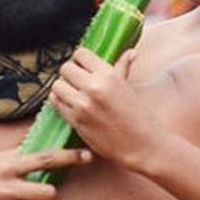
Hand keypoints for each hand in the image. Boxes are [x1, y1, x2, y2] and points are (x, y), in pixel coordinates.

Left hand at [49, 47, 163, 170]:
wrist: (143, 146)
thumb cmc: (141, 118)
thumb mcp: (130, 89)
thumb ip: (123, 69)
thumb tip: (130, 53)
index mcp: (109, 75)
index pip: (81, 54)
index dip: (80, 61)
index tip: (83, 68)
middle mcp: (94, 87)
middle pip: (65, 68)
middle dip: (70, 75)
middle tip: (77, 82)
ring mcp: (83, 104)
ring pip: (57, 86)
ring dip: (63, 89)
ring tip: (73, 95)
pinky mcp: (76, 121)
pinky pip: (56, 103)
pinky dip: (61, 103)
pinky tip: (71, 106)